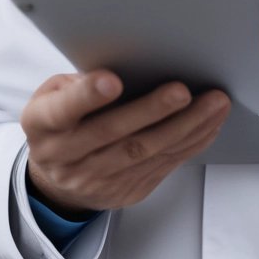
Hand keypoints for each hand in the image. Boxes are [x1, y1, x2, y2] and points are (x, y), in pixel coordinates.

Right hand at [21, 71, 230, 216]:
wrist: (57, 179)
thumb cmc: (61, 120)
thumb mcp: (52, 95)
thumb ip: (78, 83)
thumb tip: (123, 66)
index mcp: (44, 124)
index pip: (64, 110)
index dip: (88, 95)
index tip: (113, 80)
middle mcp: (67, 156)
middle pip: (115, 134)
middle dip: (153, 111)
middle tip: (183, 91)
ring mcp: (97, 179)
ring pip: (145, 152)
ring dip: (186, 127)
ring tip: (213, 104)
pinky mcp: (125, 191)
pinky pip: (163, 166)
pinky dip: (190, 143)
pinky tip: (209, 124)